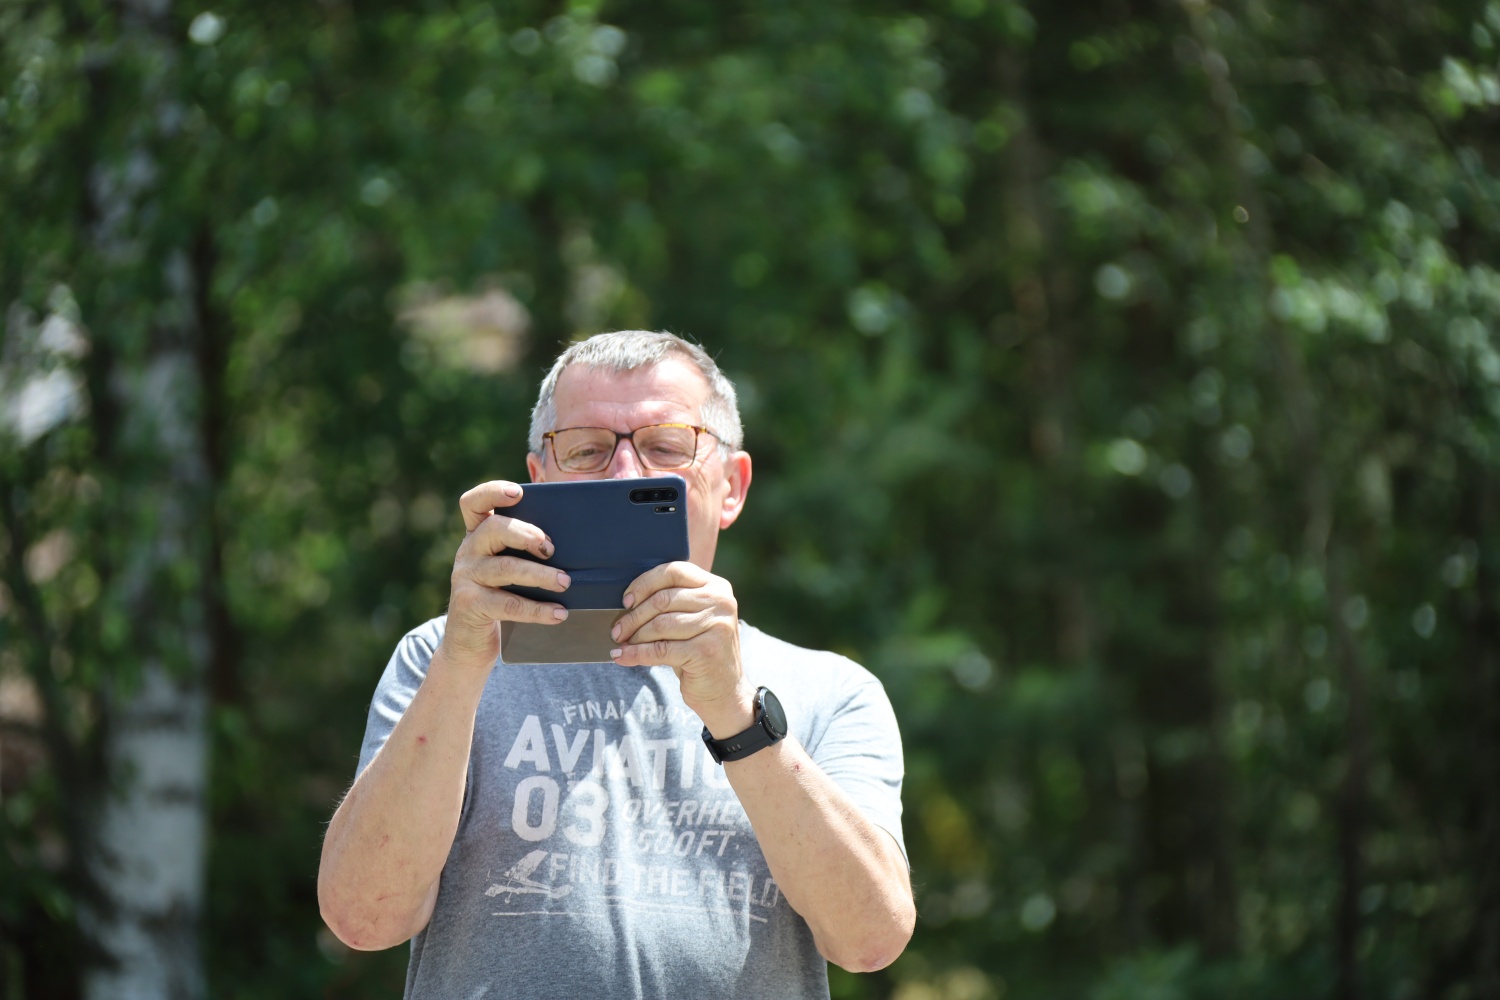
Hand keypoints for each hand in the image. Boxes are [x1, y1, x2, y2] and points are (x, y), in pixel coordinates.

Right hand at [441, 480, 571, 669]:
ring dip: (539, 574)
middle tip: (551, 548)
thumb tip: (580, 540)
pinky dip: (538, 609)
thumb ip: (527, 550)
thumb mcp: (507, 567)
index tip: (518, 492)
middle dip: (526, 534)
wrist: (471, 641)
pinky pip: (508, 604)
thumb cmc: (501, 595)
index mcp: (478, 535)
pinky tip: (559, 613)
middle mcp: (468, 551)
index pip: (474, 503)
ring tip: (565, 582)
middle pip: (493, 529)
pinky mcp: (470, 605)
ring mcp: (466, 578)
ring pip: (504, 568)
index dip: (493, 492)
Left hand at [609, 561, 754, 735]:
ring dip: (634, 636)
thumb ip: (672, 603)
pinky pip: (660, 649)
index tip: (626, 600)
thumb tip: (627, 602)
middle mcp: (720, 602)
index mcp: (716, 587)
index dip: (645, 583)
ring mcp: (716, 626)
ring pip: (660, 625)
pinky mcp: (705, 651)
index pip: (674, 571)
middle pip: (663, 599)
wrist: (725, 691)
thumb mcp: (693, 619)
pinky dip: (636, 654)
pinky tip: (623, 657)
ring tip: (622, 643)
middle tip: (617, 629)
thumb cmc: (700, 651)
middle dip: (634, 616)